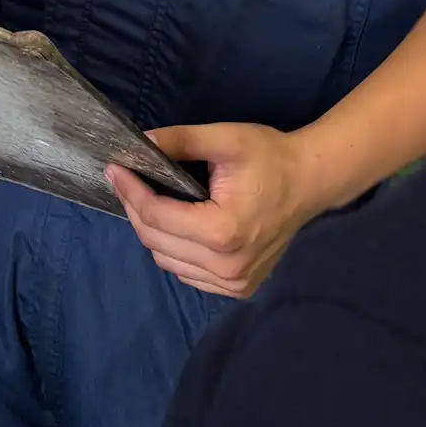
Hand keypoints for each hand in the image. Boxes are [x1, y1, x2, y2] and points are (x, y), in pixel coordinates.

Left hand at [106, 123, 321, 298]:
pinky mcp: (239, 287)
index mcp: (223, 232)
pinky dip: (173, 250)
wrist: (310, 182)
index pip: (155, 216)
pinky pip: (188, 273)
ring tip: (146, 198)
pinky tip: (175, 223)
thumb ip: (179, 141)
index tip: (114, 168)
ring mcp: (234, 283)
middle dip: (134, 208)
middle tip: (125, 179)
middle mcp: (228, 267)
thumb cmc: (270, 157)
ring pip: (167, 261)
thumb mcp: (224, 139)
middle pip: (155, 241)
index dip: (129, 190)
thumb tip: (137, 142)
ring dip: (151, 230)